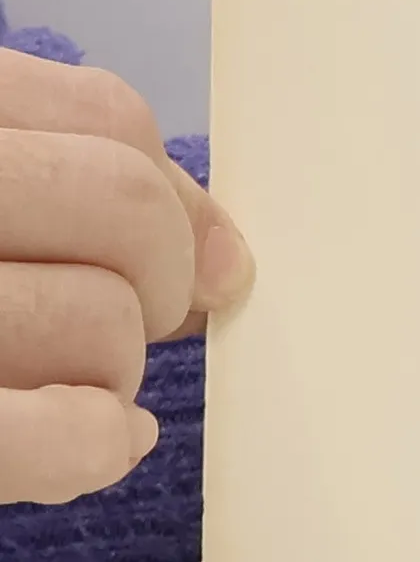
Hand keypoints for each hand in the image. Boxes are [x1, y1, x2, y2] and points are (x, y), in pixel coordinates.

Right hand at [0, 51, 252, 503]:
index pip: (109, 118)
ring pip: (99, 320)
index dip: (174, 197)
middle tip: (123, 319)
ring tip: (55, 378)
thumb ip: (63, 178)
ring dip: (112, 366)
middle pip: (122, 210)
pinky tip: (101, 437)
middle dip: (157, 279)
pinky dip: (97, 443)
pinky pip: (52, 433)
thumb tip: (226, 258)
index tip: (181, 255)